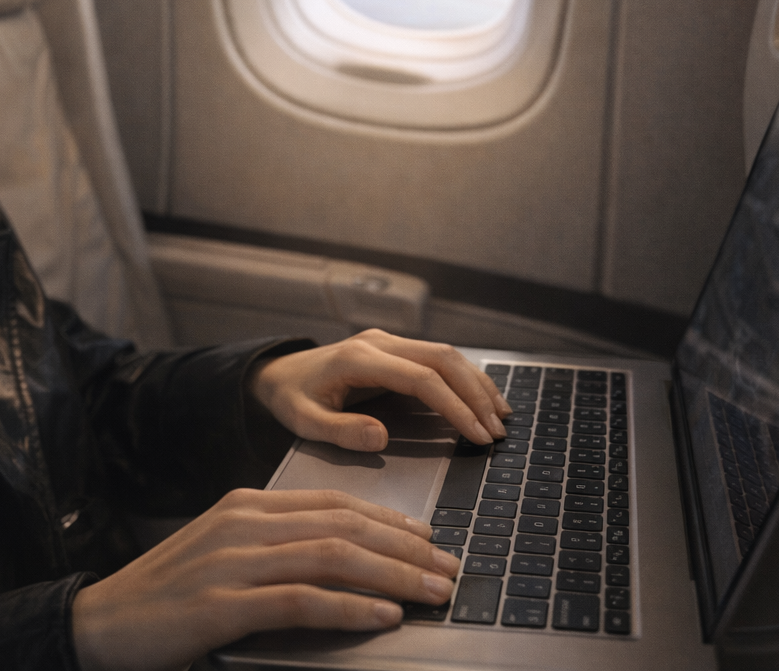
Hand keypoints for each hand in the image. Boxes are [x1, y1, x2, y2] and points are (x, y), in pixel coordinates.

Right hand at [71, 488, 459, 670]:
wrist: (101, 622)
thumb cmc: (167, 596)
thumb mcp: (224, 555)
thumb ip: (275, 547)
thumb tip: (342, 557)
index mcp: (246, 505)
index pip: (333, 502)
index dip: (389, 518)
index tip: (430, 538)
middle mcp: (242, 523)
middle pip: (342, 525)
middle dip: (405, 547)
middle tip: (450, 568)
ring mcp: (232, 561)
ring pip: (330, 557)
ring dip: (392, 575)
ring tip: (433, 591)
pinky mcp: (222, 604)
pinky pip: (300, 601)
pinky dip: (348, 607)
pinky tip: (382, 615)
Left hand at [250, 330, 510, 449]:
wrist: (278, 373)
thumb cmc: (290, 398)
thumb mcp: (303, 421)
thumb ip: (340, 431)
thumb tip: (380, 438)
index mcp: (358, 359)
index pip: (422, 378)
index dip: (455, 407)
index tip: (478, 435)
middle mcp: (378, 342)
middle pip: (443, 359)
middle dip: (476, 394)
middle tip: (497, 431)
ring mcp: (387, 341)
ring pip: (446, 354)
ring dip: (476, 383)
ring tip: (501, 417)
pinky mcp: (393, 348)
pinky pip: (437, 357)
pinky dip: (464, 377)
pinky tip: (481, 399)